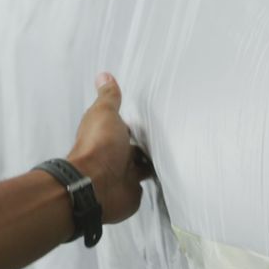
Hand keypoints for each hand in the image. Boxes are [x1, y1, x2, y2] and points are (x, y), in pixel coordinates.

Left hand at [68, 73, 152, 223]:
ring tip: (171, 155)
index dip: (135, 124)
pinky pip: (144, 189)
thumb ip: (108, 97)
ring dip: (151, 164)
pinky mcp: (131, 193)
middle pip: (134, 148)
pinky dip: (152, 185)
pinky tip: (166, 177)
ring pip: (141, 168)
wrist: (97, 184)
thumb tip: (104, 75)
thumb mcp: (104, 113)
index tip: (151, 119)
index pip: (125, 128)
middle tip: (166, 138)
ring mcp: (123, 175)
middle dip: (147, 146)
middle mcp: (115, 155)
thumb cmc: (98, 147)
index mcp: (108, 135)